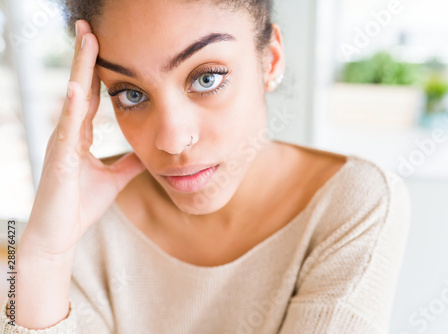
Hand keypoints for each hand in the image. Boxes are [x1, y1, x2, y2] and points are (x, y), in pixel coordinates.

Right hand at [21, 20, 144, 257]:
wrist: (60, 233)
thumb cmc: (81, 204)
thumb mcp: (114, 178)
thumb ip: (129, 162)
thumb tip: (148, 153)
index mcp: (80, 134)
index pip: (90, 94)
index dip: (96, 69)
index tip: (103, 43)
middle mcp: (69, 132)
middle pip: (80, 86)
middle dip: (85, 56)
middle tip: (89, 26)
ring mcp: (62, 142)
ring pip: (72, 98)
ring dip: (79, 68)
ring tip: (86, 40)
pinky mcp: (60, 157)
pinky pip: (67, 127)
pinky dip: (72, 106)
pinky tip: (77, 86)